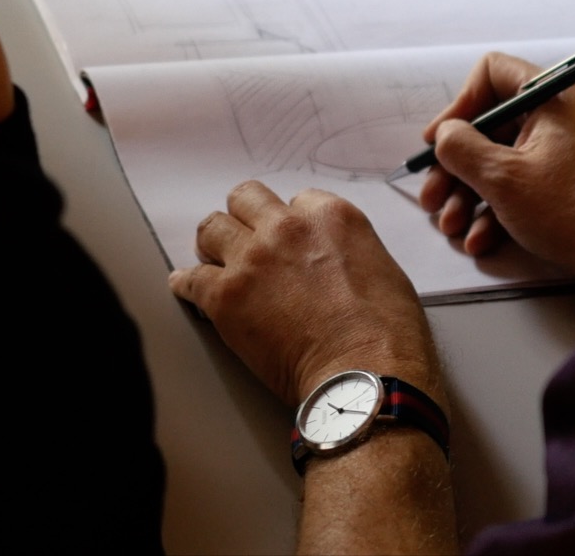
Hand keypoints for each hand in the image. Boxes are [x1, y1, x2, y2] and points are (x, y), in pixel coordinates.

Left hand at [169, 181, 440, 405]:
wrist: (365, 375)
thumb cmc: (387, 335)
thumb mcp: (384, 270)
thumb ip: (350, 252)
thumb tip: (332, 264)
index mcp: (331, 217)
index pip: (296, 201)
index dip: (290, 224)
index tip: (286, 242)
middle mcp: (288, 227)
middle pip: (246, 199)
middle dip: (245, 219)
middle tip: (244, 241)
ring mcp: (253, 259)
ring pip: (212, 228)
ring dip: (214, 245)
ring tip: (215, 263)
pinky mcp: (225, 296)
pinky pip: (190, 278)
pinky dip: (188, 284)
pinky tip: (188, 289)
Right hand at [417, 52, 574, 295]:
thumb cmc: (574, 213)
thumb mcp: (503, 179)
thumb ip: (462, 149)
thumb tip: (445, 136)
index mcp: (552, 97)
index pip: (492, 73)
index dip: (459, 105)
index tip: (440, 141)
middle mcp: (560, 115)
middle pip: (491, 125)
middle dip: (455, 165)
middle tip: (431, 195)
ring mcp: (566, 148)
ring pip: (502, 159)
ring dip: (469, 193)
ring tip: (452, 225)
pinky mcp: (568, 179)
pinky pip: (522, 182)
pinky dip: (497, 207)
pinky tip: (480, 240)